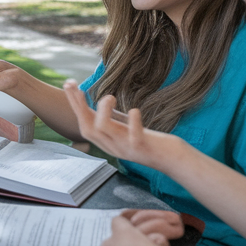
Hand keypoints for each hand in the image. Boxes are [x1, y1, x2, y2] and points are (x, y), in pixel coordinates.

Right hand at [61, 80, 179, 171]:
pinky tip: (135, 110)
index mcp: (108, 142)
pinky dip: (132, 122)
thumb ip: (115, 120)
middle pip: (87, 128)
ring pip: (103, 131)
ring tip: (111, 96)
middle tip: (74, 85)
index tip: (69, 85)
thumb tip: (103, 102)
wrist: (176, 161)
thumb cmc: (153, 143)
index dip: (75, 106)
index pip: (84, 125)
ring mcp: (127, 148)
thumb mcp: (127, 130)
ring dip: (103, 111)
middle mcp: (113, 147)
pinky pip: (133, 137)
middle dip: (78, 106)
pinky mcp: (143, 148)